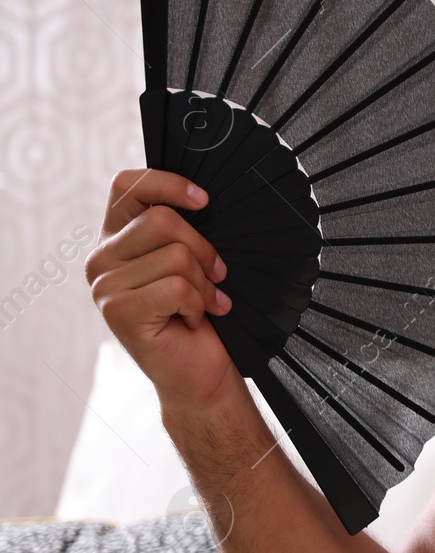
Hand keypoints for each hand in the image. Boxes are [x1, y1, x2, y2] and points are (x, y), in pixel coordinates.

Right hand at [85, 168, 237, 409]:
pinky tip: (190, 319)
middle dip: (203, 250)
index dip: (168, 183)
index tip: (204, 201)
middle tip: (215, 278)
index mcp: (115, 238)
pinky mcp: (117, 310)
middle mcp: (101, 258)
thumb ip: (180, 229)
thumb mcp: (189, 261)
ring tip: (201, 304)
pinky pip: (177, 287)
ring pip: (175, 256)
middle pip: (162, 220)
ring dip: (204, 284)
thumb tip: (202, 196)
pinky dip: (197, 304)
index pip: (128, 185)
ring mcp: (104, 285)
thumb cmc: (198, 312)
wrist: (200, 369)